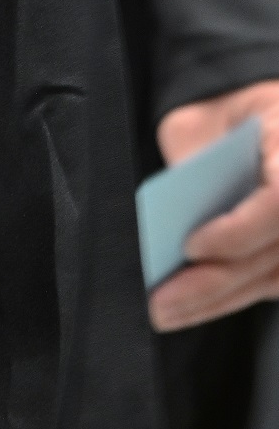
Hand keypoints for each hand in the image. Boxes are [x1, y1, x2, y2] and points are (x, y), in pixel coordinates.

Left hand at [148, 80, 278, 331]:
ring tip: (166, 312)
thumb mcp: (201, 126)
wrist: (246, 116)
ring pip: (269, 280)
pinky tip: (191, 307)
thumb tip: (168, 224)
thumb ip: (194, 169)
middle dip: (214, 283)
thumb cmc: (222, 118)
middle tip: (161, 301)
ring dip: (216, 301)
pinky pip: (267, 284)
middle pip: (273, 256)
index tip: (191, 246)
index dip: (239, 230)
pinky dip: (226, 298)